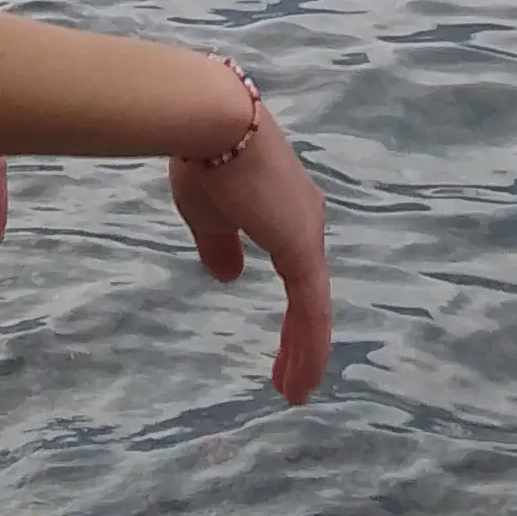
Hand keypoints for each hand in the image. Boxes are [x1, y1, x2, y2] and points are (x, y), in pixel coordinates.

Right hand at [168, 98, 332, 401]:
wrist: (210, 122)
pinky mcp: (301, 248)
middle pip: (310, 294)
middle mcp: (305, 220)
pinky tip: (301, 380)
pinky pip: (311, 310)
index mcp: (284, 210)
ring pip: (313, 309)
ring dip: (306, 354)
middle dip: (301, 339)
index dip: (291, 311)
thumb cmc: (204, 158)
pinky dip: (309, 348)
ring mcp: (307, 234)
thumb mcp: (208, 213)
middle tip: (290, 379)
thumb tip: (229, 277)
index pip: (296, 272)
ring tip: (295, 393)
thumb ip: (221, 247)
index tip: (283, 344)